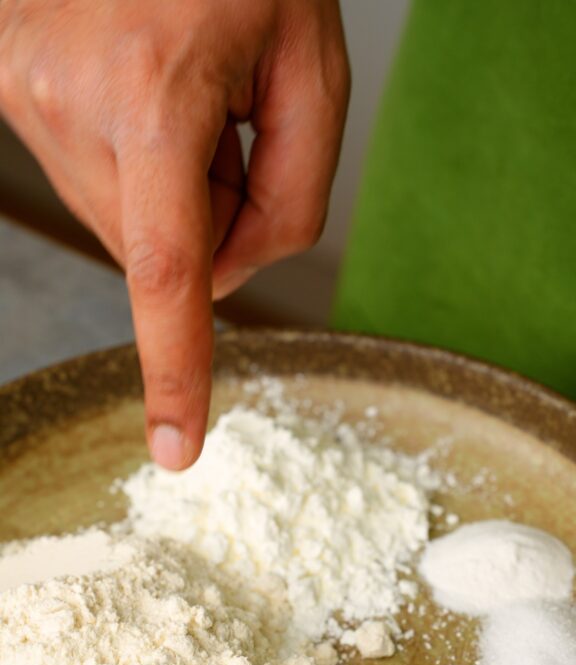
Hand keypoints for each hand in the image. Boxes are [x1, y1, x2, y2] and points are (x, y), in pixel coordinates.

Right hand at [0, 0, 349, 468]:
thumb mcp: (312, 61)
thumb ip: (294, 193)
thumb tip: (228, 277)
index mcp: (156, 95)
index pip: (169, 270)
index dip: (175, 368)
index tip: (176, 450)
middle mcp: (70, 105)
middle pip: (168, 252)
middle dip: (214, 216)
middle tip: (224, 117)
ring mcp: (26, 96)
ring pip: (127, 225)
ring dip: (170, 186)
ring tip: (175, 90)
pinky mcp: (8, 90)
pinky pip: (91, 184)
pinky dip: (130, 163)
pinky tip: (136, 91)